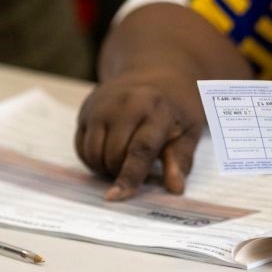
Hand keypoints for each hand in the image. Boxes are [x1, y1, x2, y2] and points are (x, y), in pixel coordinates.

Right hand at [75, 71, 204, 199]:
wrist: (156, 75)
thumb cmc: (176, 109)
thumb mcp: (189, 131)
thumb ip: (180, 159)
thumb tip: (175, 189)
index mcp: (156, 110)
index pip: (140, 150)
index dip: (129, 177)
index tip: (117, 196)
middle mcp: (124, 104)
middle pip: (113, 155)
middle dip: (123, 171)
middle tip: (140, 166)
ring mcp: (101, 105)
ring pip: (93, 153)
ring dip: (106, 167)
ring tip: (126, 158)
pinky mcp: (86, 109)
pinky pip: (81, 147)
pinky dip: (94, 158)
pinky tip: (111, 150)